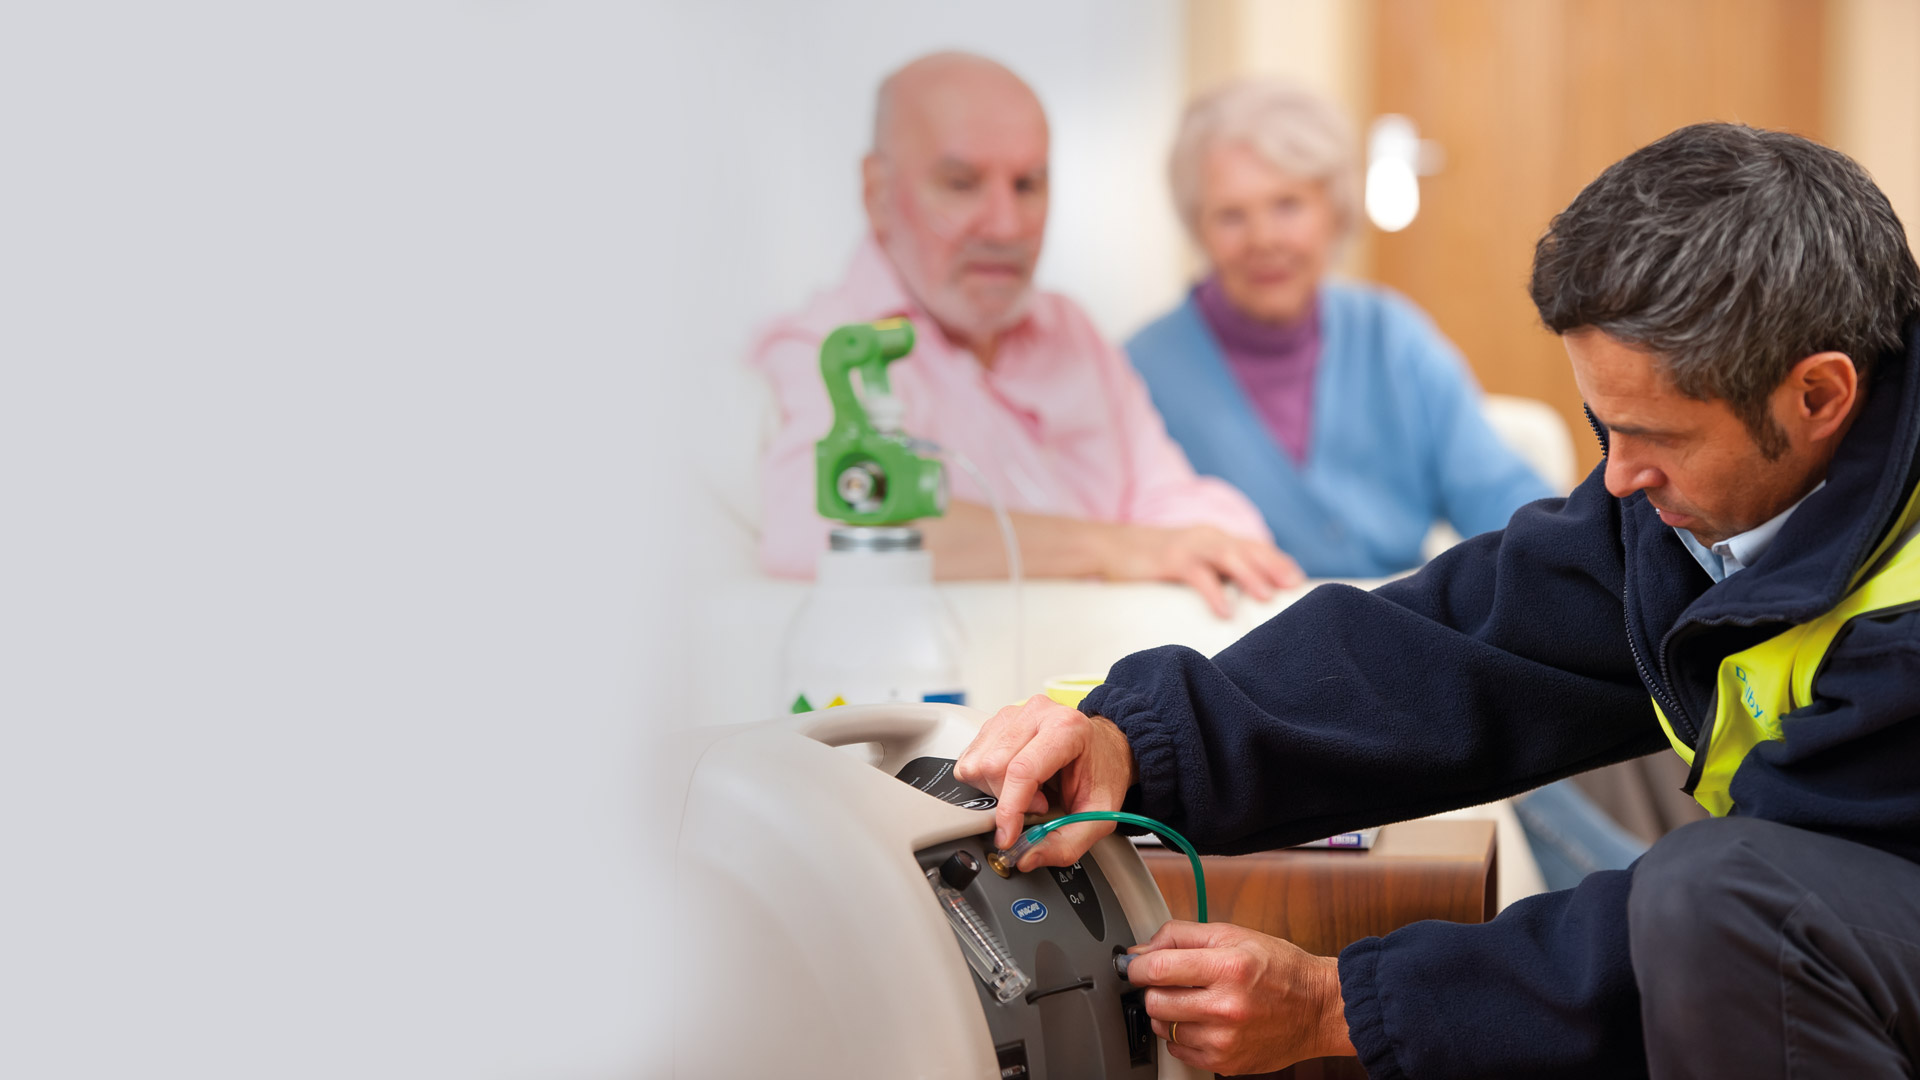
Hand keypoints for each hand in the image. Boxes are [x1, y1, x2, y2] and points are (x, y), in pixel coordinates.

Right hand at [953, 695, 1136, 867]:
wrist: (1104, 747)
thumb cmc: (1102, 773)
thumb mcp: (1099, 815)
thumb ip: (1067, 843)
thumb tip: (1026, 857)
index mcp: (1065, 728)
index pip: (1022, 770)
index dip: (1010, 810)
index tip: (1007, 837)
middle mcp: (1036, 713)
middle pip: (993, 767)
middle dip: (1008, 800)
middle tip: (1039, 804)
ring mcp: (1012, 714)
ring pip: (976, 764)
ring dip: (996, 790)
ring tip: (1029, 790)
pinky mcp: (996, 722)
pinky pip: (970, 759)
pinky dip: (986, 781)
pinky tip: (1014, 780)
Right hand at [1102, 524, 1302, 617]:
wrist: (1111, 547)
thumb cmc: (1154, 561)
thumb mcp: (1191, 561)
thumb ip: (1216, 571)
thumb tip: (1244, 596)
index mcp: (1215, 538)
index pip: (1254, 546)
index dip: (1277, 561)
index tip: (1298, 580)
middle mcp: (1207, 537)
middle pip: (1248, 549)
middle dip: (1273, 566)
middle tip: (1294, 586)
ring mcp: (1189, 546)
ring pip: (1228, 557)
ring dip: (1250, 576)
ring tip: (1268, 597)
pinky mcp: (1169, 560)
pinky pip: (1197, 575)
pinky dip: (1213, 592)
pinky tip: (1225, 611)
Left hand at [1126, 920, 1354, 1074]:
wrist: (1319, 1009)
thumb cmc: (1281, 969)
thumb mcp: (1234, 935)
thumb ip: (1182, 936)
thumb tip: (1142, 950)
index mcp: (1228, 968)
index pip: (1159, 969)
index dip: (1137, 966)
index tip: (1135, 966)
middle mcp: (1227, 1007)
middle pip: (1155, 1002)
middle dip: (1153, 990)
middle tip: (1168, 982)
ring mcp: (1226, 1040)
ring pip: (1164, 1029)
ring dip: (1168, 1014)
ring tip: (1191, 1001)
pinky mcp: (1226, 1063)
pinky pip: (1180, 1052)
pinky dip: (1183, 1036)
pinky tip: (1202, 1022)